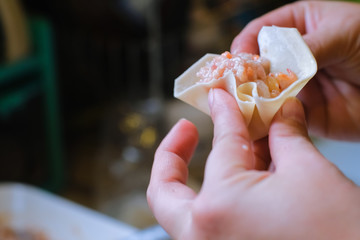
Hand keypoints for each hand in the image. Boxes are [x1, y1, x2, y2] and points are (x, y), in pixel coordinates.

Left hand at [147, 88, 359, 239]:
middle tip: (187, 129)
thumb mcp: (309, 172)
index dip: (225, 113)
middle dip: (172, 155)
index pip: (221, 145)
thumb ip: (285, 135)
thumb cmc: (340, 233)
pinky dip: (220, 196)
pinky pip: (212, 223)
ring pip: (186, 210)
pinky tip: (246, 174)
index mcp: (218, 207)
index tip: (222, 97)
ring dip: (198, 176)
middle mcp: (204, 236)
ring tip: (228, 146)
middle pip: (166, 191)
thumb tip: (280, 111)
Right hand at [231, 1, 359, 140]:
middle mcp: (290, 58)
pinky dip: (263, 118)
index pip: (260, 32)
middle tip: (231, 84)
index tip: (238, 58)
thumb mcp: (342, 33)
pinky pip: (276, 115)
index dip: (246, 44)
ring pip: (261, 91)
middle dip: (243, 74)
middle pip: (255, 64)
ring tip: (237, 104)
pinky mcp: (300, 112)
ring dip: (249, 98)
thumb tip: (268, 64)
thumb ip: (304, 46)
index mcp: (297, 28)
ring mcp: (293, 86)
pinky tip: (253, 119)